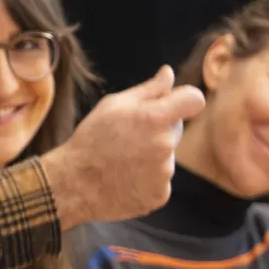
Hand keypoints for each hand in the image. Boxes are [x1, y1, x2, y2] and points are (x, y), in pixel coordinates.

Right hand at [39, 66, 206, 229]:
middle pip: (176, 130)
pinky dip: (148, 180)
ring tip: (123, 161)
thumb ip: (148, 90)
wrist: (74, 184)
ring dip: (152, 156)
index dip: (186, 99)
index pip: (195, 100)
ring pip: (167, 157)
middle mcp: (165, 145)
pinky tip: (126, 178)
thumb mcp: (114, 105)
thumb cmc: (91, 139)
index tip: (174, 104)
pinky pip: (161, 181)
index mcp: (155, 118)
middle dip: (159, 130)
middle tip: (129, 138)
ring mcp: (164, 174)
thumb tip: (169, 74)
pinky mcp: (160, 195)